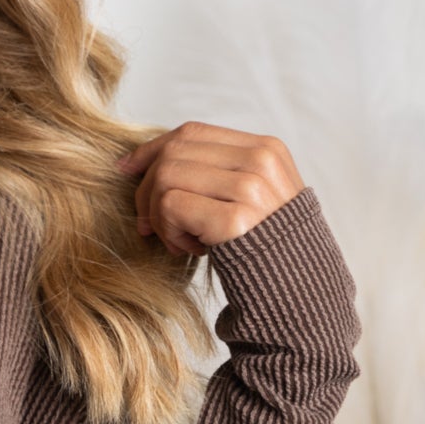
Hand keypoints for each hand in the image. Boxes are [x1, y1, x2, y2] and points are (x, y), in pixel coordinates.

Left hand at [114, 122, 304, 256]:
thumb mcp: (248, 197)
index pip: (192, 133)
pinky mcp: (235, 220)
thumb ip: (211, 173)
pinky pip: (170, 205)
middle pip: (173, 152)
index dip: (152, 149)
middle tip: (149, 224)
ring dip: (158, 216)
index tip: (126, 169)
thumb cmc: (263, 246)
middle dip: (147, 189)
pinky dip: (168, 231)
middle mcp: (260, 162)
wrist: (298, 290)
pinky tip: (190, 249)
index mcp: (265, 150)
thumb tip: (139, 163)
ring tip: (180, 240)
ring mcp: (250, 188)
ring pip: (165, 177)